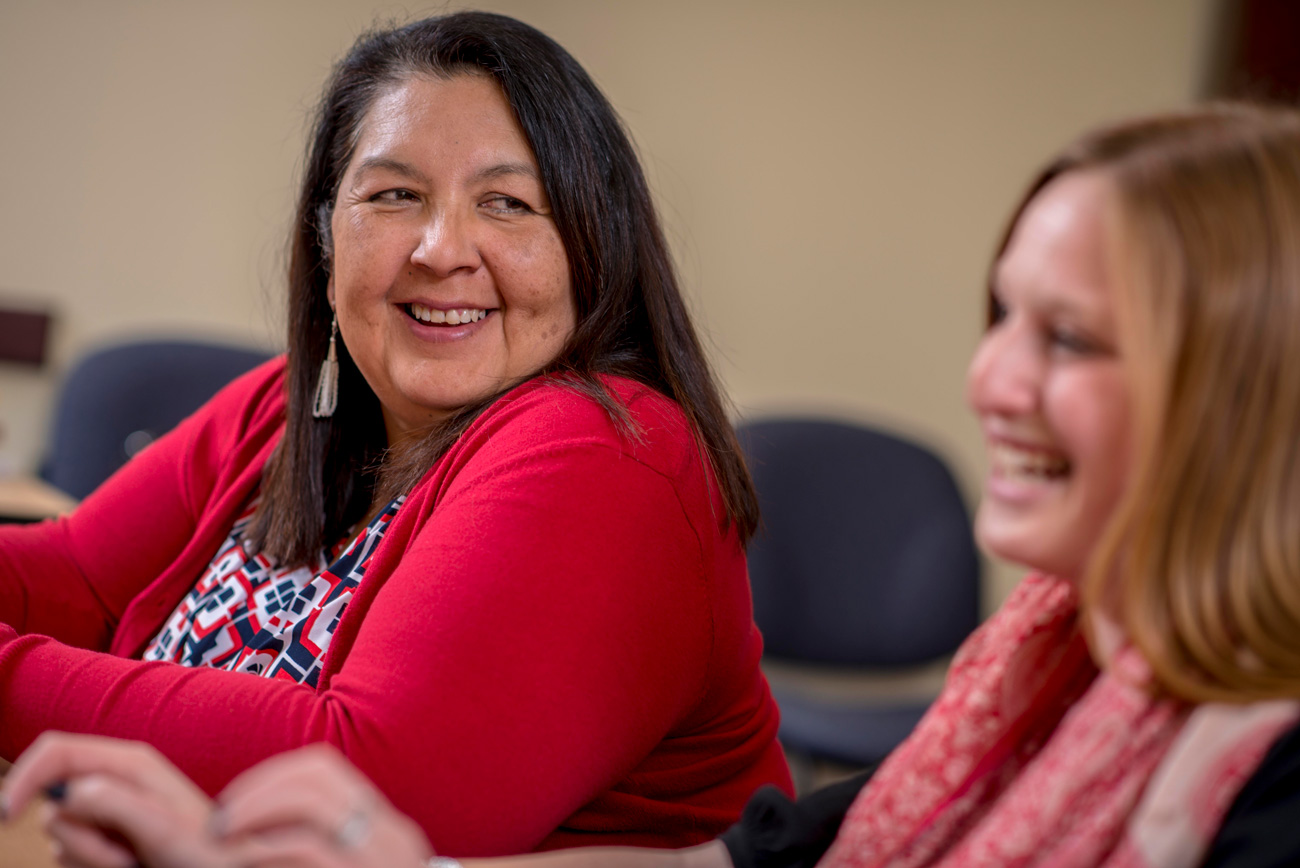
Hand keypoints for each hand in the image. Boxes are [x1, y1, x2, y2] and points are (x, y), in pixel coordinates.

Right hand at [0, 731, 224, 867]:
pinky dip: (91, 866)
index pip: (57, 751)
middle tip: (125, 856)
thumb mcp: (163, 829)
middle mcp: (115, 781)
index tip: (8, 816)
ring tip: (135, 862)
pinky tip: (128, 866)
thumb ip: (117, 804)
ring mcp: (108, 811)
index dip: (24, 777)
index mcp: (130, 764)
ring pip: (59, 833)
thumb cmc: (206, 854)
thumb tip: (71, 791)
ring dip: (89, 857)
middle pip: (53, 799)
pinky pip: (69, 855)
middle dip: (78, 837)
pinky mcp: (104, 838)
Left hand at [212, 743, 434, 867]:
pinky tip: (243, 862)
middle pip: (317, 778)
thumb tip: (272, 837)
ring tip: (224, 839)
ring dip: (255, 815)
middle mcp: (392, 838)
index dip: (272, 777)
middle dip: (258, 790)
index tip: (236, 804)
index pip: (325, 770)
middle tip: (221, 820)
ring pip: (311, 804)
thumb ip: (338, 853)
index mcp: (388, 830)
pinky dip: (266, 852)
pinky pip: (308, 848)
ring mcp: (383, 860)